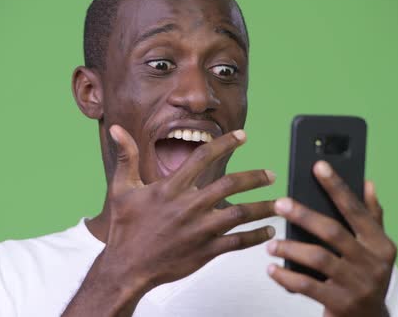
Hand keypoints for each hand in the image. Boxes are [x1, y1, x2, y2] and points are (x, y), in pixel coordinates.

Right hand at [102, 125, 276, 290]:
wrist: (127, 267)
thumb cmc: (125, 228)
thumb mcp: (121, 189)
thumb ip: (126, 157)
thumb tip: (117, 129)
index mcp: (171, 188)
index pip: (203, 157)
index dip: (226, 144)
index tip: (243, 137)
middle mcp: (189, 206)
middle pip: (230, 185)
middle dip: (255, 178)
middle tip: (270, 174)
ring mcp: (199, 230)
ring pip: (240, 214)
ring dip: (263, 207)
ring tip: (281, 203)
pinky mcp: (206, 251)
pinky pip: (237, 242)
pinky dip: (255, 236)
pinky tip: (268, 231)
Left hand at [267, 161, 395, 316]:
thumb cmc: (365, 277)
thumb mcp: (375, 249)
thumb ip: (372, 217)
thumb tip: (368, 183)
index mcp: (381, 244)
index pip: (357, 210)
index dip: (337, 186)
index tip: (318, 166)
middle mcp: (372, 263)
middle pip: (333, 232)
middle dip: (304, 215)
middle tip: (279, 204)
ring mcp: (357, 284)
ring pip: (318, 258)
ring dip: (290, 248)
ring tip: (271, 244)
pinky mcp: (340, 303)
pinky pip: (307, 285)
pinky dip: (286, 276)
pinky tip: (272, 269)